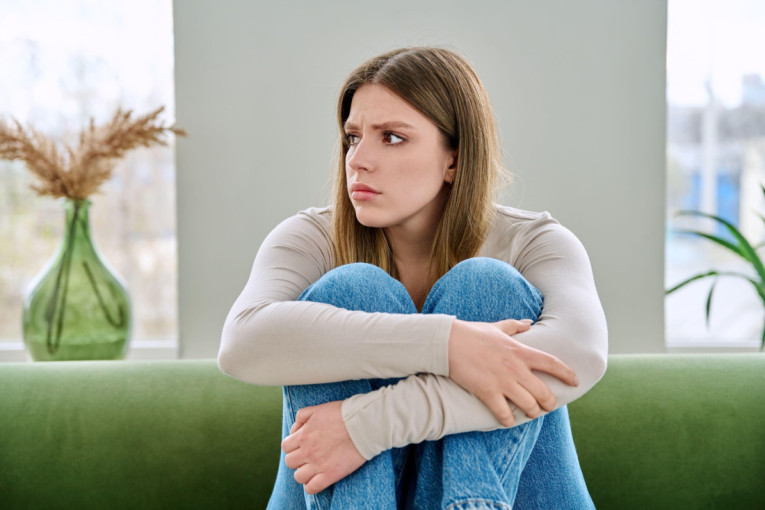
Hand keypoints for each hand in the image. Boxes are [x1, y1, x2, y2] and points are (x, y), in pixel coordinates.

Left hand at [281, 400, 366, 494]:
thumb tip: (295, 430)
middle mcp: (307, 451)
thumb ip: (302, 417)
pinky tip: (318, 479)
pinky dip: (311, 486)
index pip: (286, 446)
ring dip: (303, 473)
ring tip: (314, 468)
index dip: (293, 446)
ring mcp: (318, 465)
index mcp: (303, 435)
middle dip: (297, 459)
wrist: (363, 424)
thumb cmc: (342, 414)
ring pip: (298, 477)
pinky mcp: (330, 475)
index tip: (302, 445)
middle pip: (290, 462)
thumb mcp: (318, 409)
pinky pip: (312, 488)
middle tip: (309, 455)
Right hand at [448, 318, 578, 426]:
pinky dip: (508, 420)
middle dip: (549, 403)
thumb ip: (515, 326)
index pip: (553, 363)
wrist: (448, 342)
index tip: (575, 382)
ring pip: (529, 406)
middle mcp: (516, 368)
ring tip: (528, 413)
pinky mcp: (488, 392)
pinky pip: (504, 414)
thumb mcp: (496, 327)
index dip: (567, 374)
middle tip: (547, 406)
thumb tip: (528, 323)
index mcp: (521, 351)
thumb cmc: (471, 333)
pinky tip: (507, 420)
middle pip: (544, 393)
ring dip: (531, 413)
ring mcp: (503, 382)